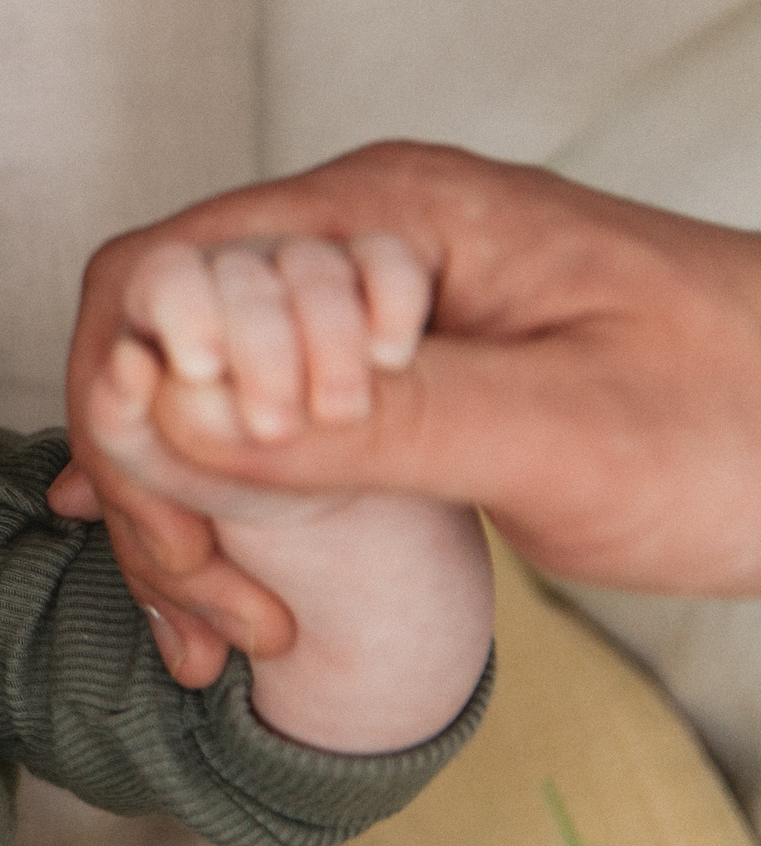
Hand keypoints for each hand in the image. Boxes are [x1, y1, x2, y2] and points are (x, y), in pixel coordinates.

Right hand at [57, 141, 760, 687]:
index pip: (165, 271)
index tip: (214, 514)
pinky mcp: (389, 369)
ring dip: (176, 505)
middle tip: (209, 614)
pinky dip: (218, 502)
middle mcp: (356, 239)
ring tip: (215, 631)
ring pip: (194, 386)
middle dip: (148, 474)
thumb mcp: (571, 433)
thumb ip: (381, 422)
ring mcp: (367, 303)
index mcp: (387, 214)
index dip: (145, 396)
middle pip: (158, 335)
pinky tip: (203, 576)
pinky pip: (258, 418)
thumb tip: (179, 420)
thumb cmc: (755, 413)